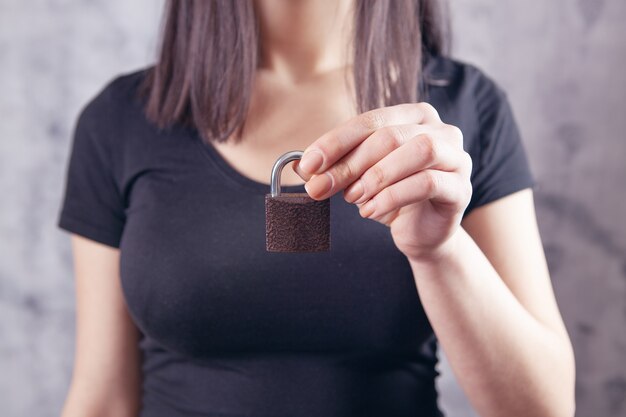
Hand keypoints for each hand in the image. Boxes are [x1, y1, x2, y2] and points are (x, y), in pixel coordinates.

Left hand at [293, 103, 472, 261]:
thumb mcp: (357, 179)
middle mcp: (439, 129)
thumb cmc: (391, 198)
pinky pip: (428, 183)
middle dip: (350, 163)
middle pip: (390, 135)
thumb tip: (300, 165)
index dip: (336, 141)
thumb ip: (333, 168)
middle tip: (322, 187)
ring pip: (417, 151)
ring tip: (353, 198)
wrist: (422, 233)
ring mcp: (456, 157)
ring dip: (376, 176)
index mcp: (413, 116)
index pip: (370, 120)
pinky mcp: (460, 188)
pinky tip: (371, 211)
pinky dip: (393, 197)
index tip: (309, 164)